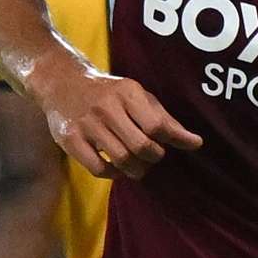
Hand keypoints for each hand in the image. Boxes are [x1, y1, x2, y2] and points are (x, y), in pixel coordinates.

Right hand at [37, 61, 198, 180]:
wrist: (61, 82)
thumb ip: (164, 119)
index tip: (179, 146)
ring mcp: (86, 124)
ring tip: (138, 166)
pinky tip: (117, 168)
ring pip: (121, 160)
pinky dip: (113, 174)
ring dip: (136, 170)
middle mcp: (106, 108)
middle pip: (141, 146)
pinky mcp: (69, 140)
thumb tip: (195, 143)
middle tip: (153, 156)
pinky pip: (98, 168)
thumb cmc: (109, 93)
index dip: (174, 141)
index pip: (157, 125)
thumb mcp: (137, 96)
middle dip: (154, 157)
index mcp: (127, 93)